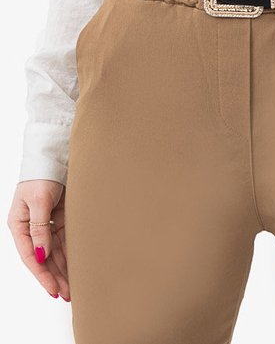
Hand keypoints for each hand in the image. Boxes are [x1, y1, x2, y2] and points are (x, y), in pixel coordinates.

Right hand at [7, 180, 69, 301]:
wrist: (56, 156)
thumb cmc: (41, 175)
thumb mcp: (38, 201)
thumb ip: (40, 228)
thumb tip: (42, 255)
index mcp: (19, 225)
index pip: (31, 256)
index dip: (42, 274)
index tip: (53, 289)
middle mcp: (32, 227)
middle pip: (44, 258)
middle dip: (55, 277)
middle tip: (67, 294)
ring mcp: (47, 224)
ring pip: (56, 252)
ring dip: (63, 270)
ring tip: (73, 288)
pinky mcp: (61, 218)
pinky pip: (65, 241)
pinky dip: (70, 255)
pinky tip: (77, 267)